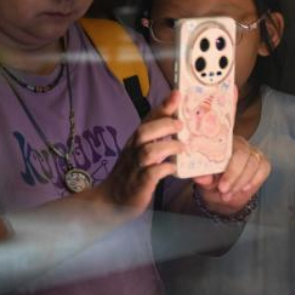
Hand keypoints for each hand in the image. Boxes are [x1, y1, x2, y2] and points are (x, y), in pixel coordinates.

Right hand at [103, 91, 182, 217]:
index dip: (163, 106)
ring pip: (148, 151)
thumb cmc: (132, 173)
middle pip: (144, 131)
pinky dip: (164, 169)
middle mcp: (133, 151)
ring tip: (182, 148)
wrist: (111, 200)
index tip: (177, 94)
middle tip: (181, 125)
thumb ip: (157, 138)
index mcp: (135, 141)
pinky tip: (173, 169)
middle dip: (164, 125)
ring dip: (167, 147)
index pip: (148, 119)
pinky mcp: (138, 185)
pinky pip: (151, 174)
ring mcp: (135, 168)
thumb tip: (178, 122)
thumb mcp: (142, 151)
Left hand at [193, 135, 270, 215]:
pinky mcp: (262, 162)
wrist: (223, 194)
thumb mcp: (205, 183)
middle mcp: (239, 144)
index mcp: (222, 144)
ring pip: (254, 163)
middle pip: (243, 154)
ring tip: (230, 195)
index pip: (227, 148)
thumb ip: (204, 178)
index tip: (221, 186)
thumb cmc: (213, 183)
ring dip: (242, 182)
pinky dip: (255, 180)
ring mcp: (252, 152)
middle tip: (224, 192)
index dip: (226, 167)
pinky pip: (264, 168)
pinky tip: (244, 189)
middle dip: (235, 176)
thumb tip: (201, 177)